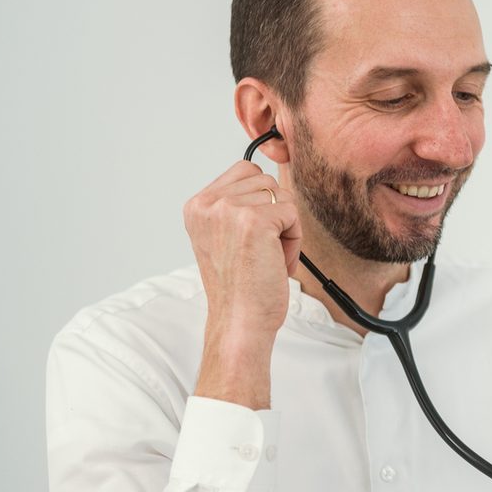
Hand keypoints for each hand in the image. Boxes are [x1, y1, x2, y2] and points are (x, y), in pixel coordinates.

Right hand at [184, 157, 302, 407]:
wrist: (239, 321)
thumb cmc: (238, 288)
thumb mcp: (223, 237)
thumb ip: (235, 206)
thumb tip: (267, 180)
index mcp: (197, 206)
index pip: (244, 170)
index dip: (259, 202)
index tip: (251, 236)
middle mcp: (208, 203)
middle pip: (265, 180)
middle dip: (273, 215)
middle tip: (260, 251)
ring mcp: (229, 209)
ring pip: (281, 196)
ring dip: (284, 228)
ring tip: (267, 257)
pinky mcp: (255, 220)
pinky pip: (293, 214)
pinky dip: (294, 240)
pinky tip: (276, 263)